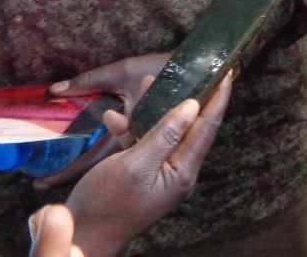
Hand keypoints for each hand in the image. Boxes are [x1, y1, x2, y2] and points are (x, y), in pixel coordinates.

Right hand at [31, 75, 231, 256]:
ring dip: (153, 109)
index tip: (226, 73)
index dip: (217, 99)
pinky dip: (131, 129)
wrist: (81, 236)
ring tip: (146, 84)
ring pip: (163, 131)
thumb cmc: (107, 203)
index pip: (207, 128)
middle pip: (188, 127)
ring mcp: (159, 172)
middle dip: (184, 97)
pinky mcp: (141, 172)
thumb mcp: (136, 165)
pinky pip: (143, 143)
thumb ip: (164, 134)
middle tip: (185, 71)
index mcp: (183, 171)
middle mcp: (177, 171)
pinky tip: (114, 118)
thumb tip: (192, 106)